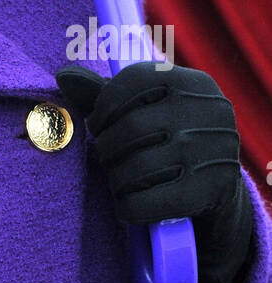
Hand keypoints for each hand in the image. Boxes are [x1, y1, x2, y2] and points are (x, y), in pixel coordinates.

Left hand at [56, 61, 253, 282]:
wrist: (218, 186)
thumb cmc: (168, 135)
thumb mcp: (143, 108)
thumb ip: (102, 92)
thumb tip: (63, 76)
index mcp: (194, 82)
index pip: (137, 80)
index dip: (105, 103)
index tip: (96, 123)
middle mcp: (212, 112)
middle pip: (134, 126)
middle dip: (106, 145)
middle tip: (103, 156)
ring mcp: (215, 153)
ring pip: (140, 167)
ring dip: (116, 178)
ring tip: (114, 179)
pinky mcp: (211, 192)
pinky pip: (152, 202)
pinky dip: (128, 206)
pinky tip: (125, 204)